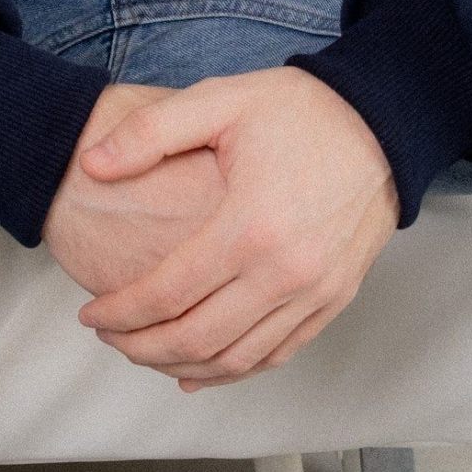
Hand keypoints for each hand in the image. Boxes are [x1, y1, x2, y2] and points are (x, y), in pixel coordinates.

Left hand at [72, 65, 399, 389]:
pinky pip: (277, 354)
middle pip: (196, 339)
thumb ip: (150, 132)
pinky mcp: (335, 299)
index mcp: (249, 225)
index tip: (89, 313)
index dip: (119, 312)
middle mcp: (284, 271)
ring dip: (181, 367)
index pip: (167, 293)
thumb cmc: (300, 109)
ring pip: (236, 359)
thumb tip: (91, 165)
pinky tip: (201, 371)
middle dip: (140, 347)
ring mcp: (315, 292)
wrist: (382, 119)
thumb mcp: (220, 100)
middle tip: (109, 337)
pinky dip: (233, 371)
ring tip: (145, 351)